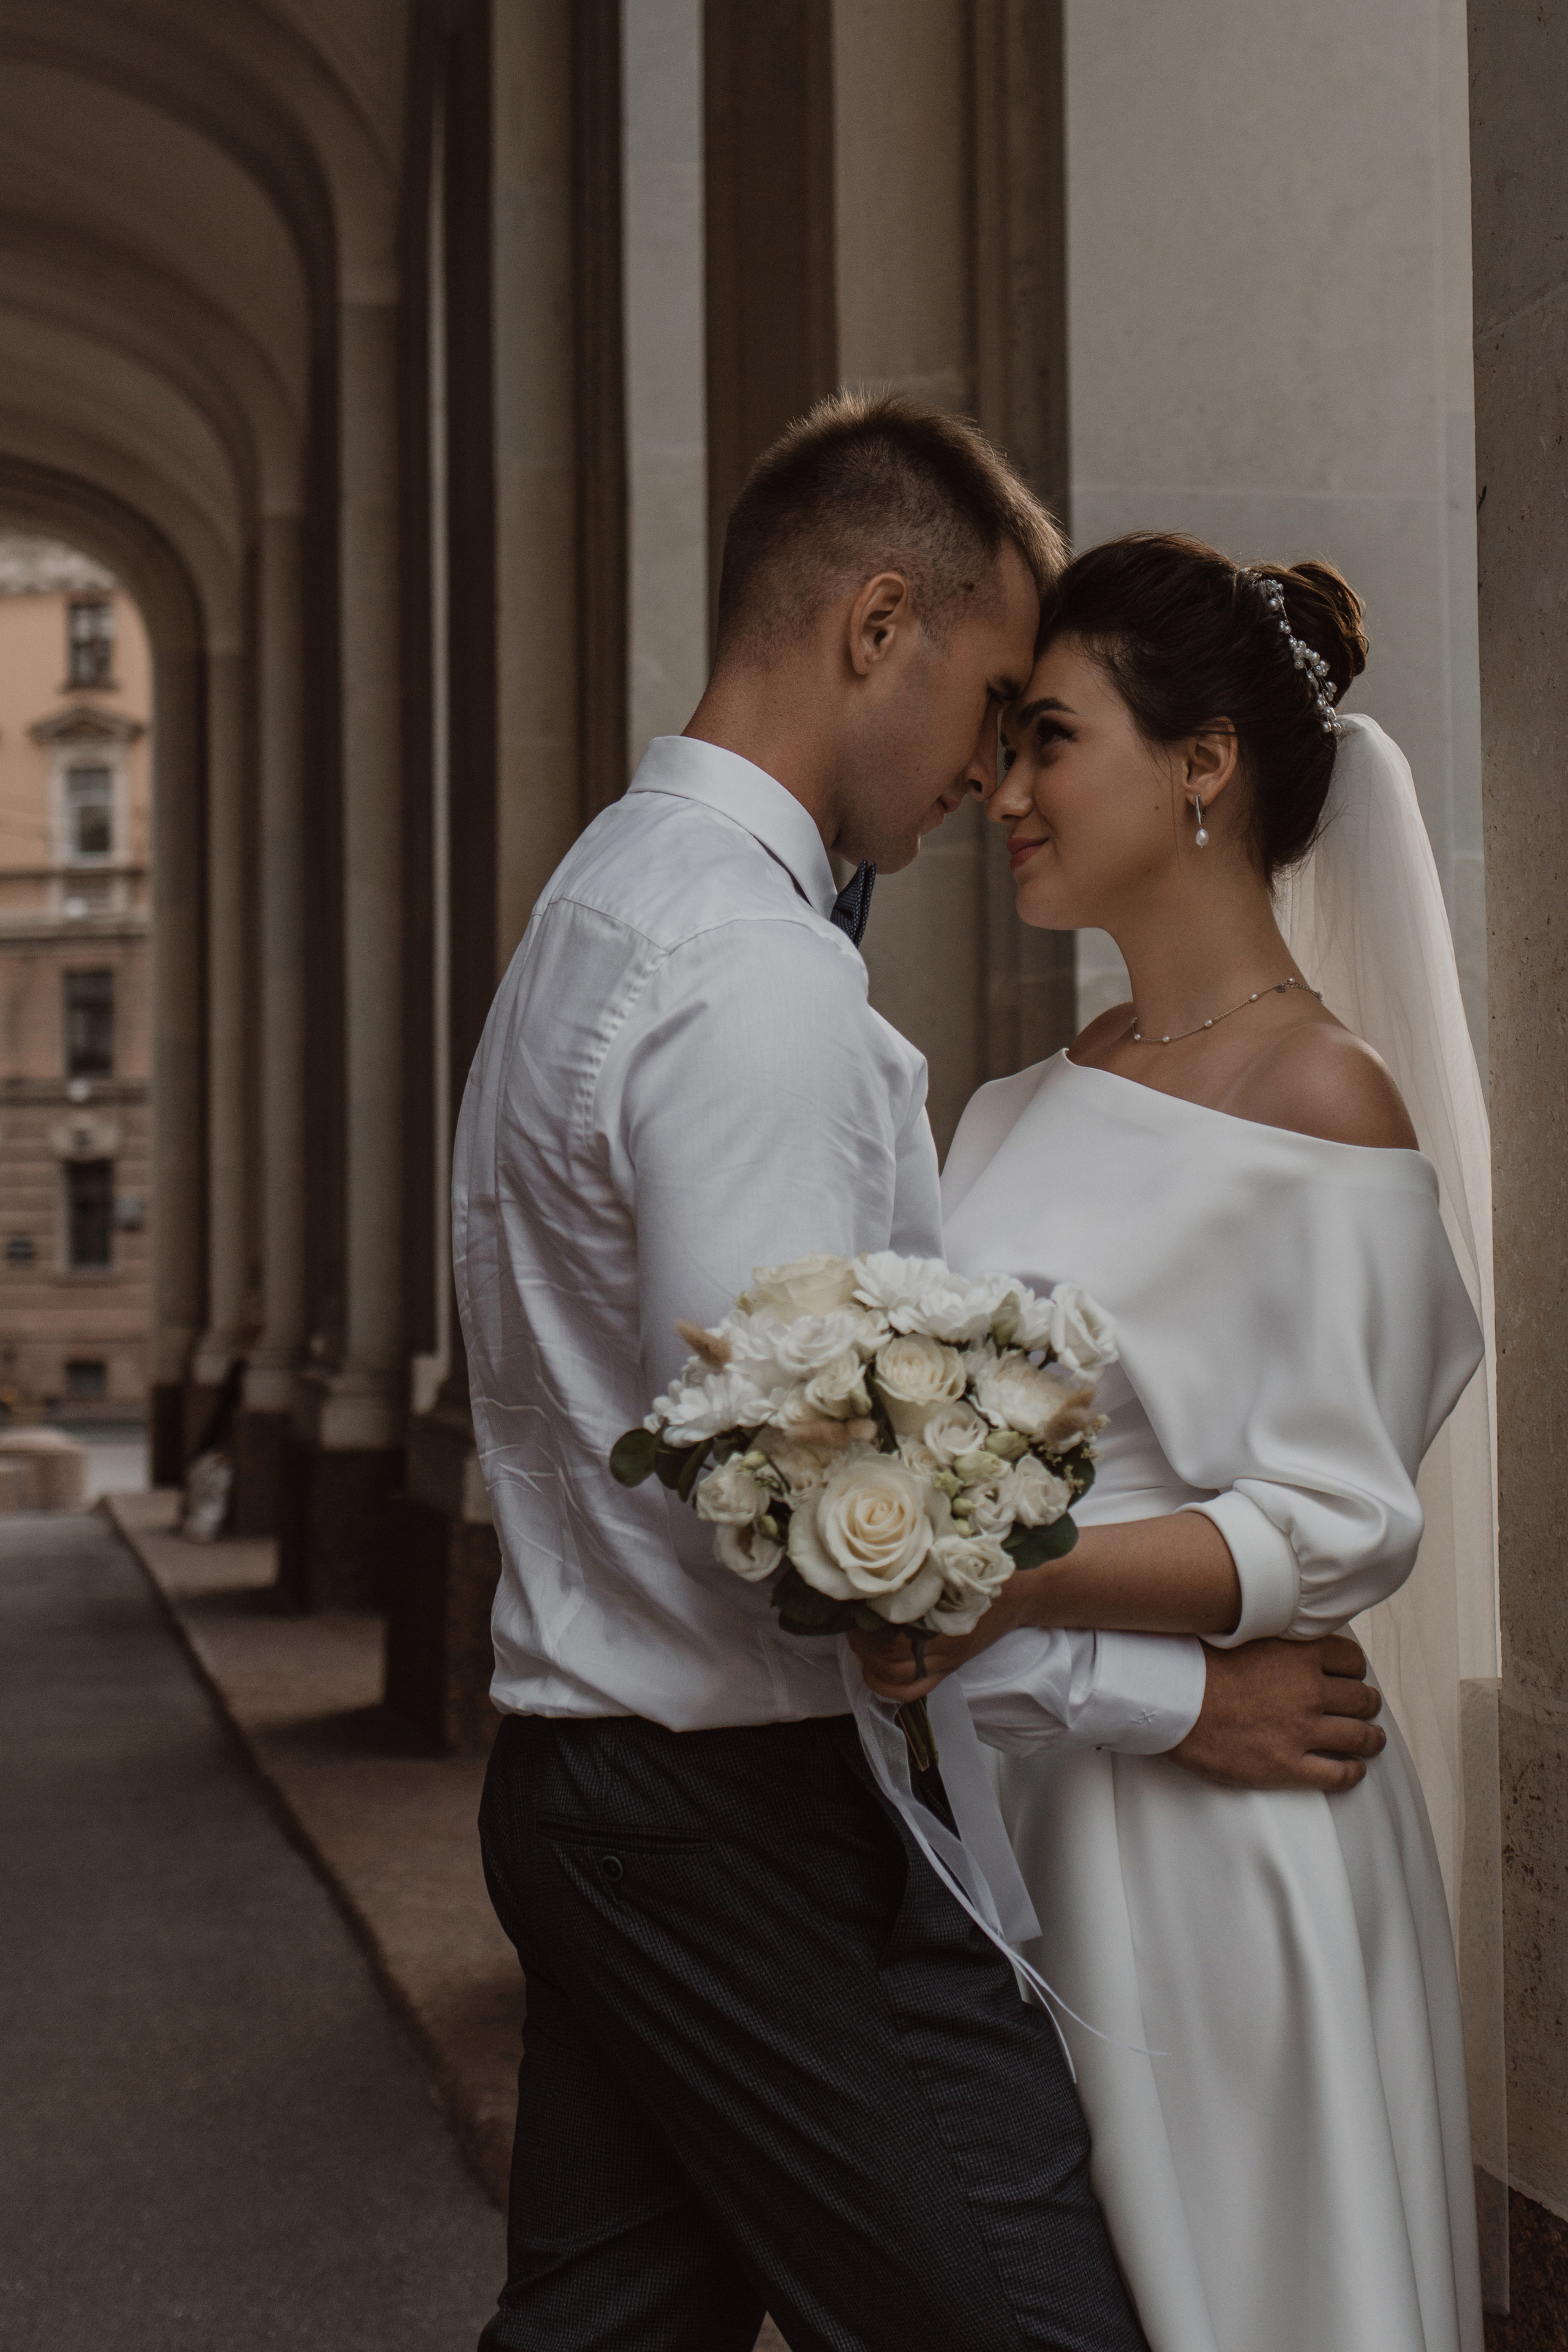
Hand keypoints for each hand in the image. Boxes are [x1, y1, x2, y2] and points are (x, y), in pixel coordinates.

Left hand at [846, 1580, 1028, 1702]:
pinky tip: (872, 1672)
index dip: (868, 1624)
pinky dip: (887, 1687)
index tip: (854, 1607)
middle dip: (863, 1644)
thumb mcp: (955, 1558)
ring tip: (859, 1644)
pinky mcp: (950, 1669)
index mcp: (945, 1614)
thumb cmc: (986, 1570)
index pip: (895, 1631)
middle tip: (851, 1625)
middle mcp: (945, 1644)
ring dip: (871, 1664)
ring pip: (898, 1678)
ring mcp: (947, 1660)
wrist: (1021, 1594)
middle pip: (891, 1658)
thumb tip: (882, 1562)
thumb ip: (922, 1566)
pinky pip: (914, 1691)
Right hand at [1170, 1634, 1384, 1793]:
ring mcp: (1301, 1731)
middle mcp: (1309, 1691)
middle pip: (1361, 1699)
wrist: (1170, 1699)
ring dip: (1370, 1738)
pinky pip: (1338, 1773)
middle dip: (1366, 1703)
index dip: (1354, 1669)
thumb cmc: (1196, 1662)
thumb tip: (1286, 1628)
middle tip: (1364, 1707)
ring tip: (1371, 1739)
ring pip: (1358, 1736)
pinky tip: (1354, 1770)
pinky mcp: (1287, 1766)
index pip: (1351, 1660)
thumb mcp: (1241, 1632)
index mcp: (1299, 1654)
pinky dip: (1353, 1772)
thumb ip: (1274, 1634)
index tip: (1350, 1675)